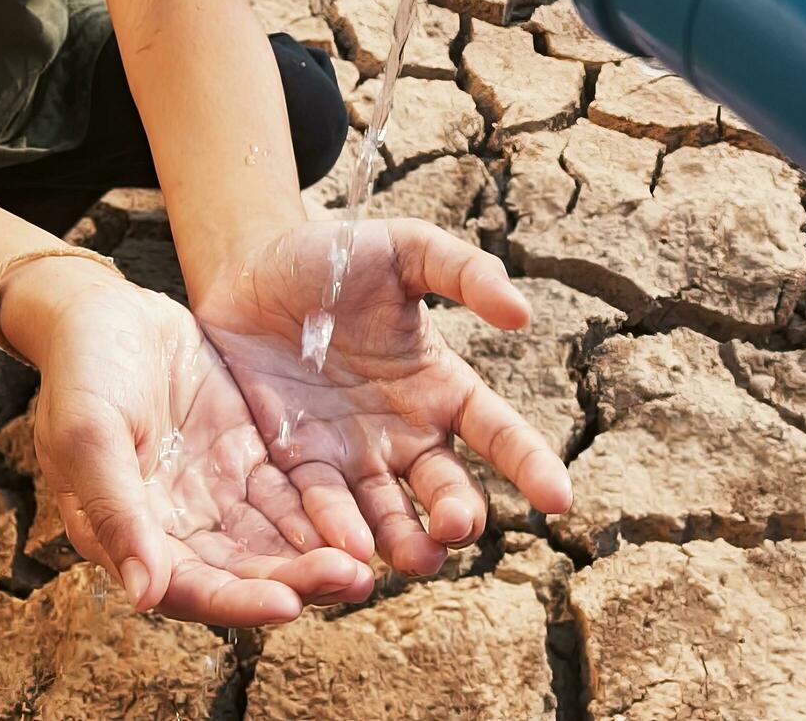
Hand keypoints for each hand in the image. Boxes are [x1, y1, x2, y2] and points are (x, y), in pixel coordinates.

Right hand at [8, 261, 374, 626]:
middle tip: (352, 583)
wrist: (103, 310)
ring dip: (317, 559)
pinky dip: (321, 516)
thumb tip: (145, 596)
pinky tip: (361, 524)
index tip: (287, 605)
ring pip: (273, 542)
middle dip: (297, 584)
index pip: (188, 588)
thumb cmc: (81, 372)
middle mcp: (176, 527)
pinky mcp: (246, 458)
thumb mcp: (87, 436)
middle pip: (242, 573)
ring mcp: (215, 493)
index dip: (238, 602)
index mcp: (127, 535)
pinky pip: (290, 497)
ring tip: (366, 568)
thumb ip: (117, 513)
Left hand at [193, 219, 573, 575]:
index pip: (499, 434)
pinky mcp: (295, 465)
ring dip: (404, 542)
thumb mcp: (405, 248)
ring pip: (388, 515)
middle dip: (457, 516)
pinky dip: (333, 532)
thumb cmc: (335, 256)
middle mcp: (405, 434)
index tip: (558, 499)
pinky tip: (340, 549)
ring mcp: (351, 457)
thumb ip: (464, 273)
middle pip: (446, 490)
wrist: (247, 270)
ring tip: (412, 558)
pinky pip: (319, 508)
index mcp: (442, 388)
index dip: (530, 465)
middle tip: (455, 525)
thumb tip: (521, 314)